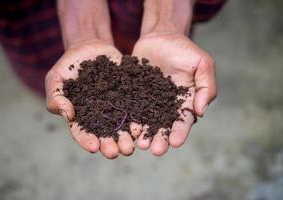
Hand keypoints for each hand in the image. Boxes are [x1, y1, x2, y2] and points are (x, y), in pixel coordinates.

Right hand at [45, 40, 134, 158]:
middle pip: (105, 134)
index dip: (87, 140)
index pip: (82, 132)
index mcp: (80, 116)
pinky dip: (138, 118)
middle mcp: (99, 115)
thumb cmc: (68, 65)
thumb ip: (56, 97)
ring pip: (121, 126)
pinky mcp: (127, 95)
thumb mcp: (55, 79)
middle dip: (110, 145)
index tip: (94, 147)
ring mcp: (114, 106)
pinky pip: (134, 108)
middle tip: (116, 153)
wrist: (89, 48)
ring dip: (126, 137)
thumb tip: (67, 115)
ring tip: (131, 146)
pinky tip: (141, 126)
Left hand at [132, 32, 216, 155]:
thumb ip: (206, 87)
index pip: (184, 120)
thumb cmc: (185, 50)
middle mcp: (167, 105)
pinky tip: (127, 129)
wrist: (161, 37)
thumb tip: (201, 111)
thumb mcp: (203, 64)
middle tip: (156, 150)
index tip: (175, 143)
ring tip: (140, 144)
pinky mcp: (135, 95)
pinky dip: (130, 119)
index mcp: (185, 101)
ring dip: (144, 134)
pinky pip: (131, 108)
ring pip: (146, 121)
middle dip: (160, 138)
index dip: (180, 132)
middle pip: (164, 126)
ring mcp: (150, 101)